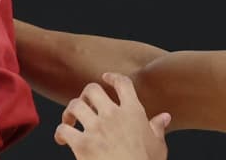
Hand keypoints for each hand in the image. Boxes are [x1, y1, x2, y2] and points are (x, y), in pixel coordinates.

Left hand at [55, 74, 170, 159]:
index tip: (105, 78)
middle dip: (86, 95)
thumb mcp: (158, 146)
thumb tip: (165, 117)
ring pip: (75, 105)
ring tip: (69, 121)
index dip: (113, 77)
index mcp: (133, 113)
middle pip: (92, 89)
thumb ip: (157, 128)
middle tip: (84, 105)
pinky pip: (64, 129)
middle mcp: (113, 115)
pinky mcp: (82, 143)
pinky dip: (60, 133)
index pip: (123, 84)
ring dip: (70, 112)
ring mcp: (96, 128)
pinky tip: (62, 140)